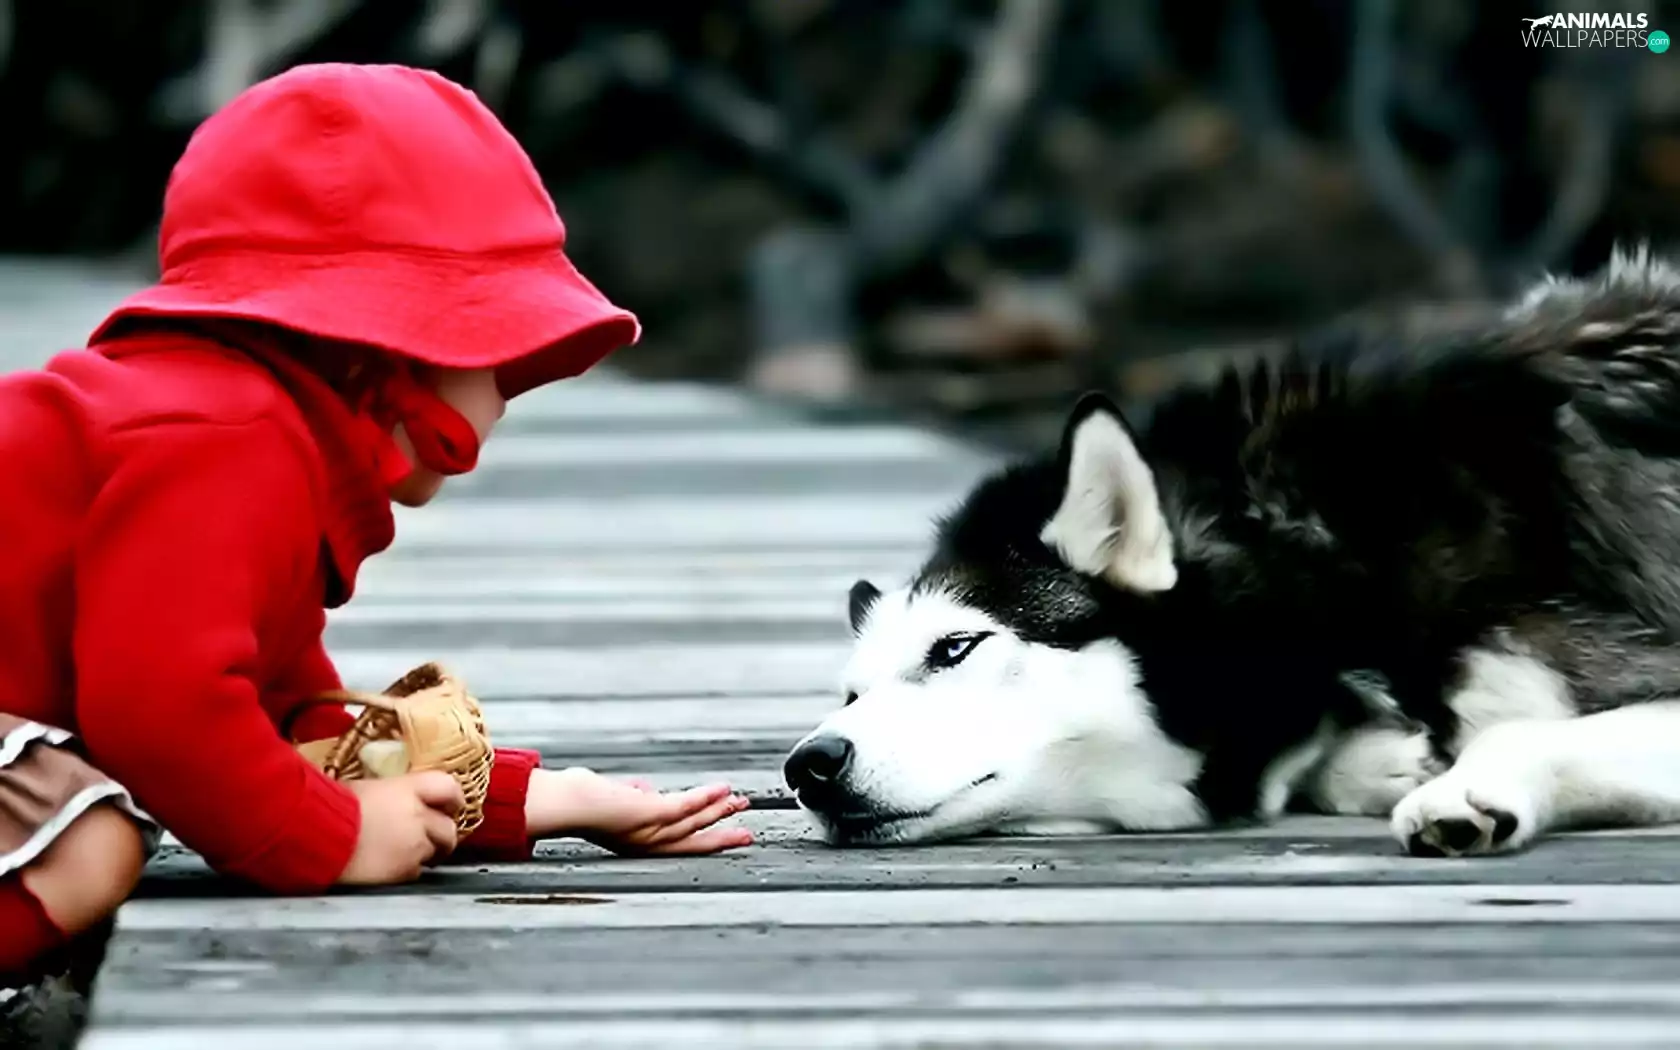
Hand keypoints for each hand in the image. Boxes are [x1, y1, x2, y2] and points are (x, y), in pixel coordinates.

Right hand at [336, 771, 465, 885]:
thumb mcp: (362, 787)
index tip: (451, 806)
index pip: (448, 788)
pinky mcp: (403, 872)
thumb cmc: (329, 806)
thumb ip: (387, 794)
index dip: (453, 798)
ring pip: (433, 853)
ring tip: (401, 854)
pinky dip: (405, 871)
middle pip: (449, 828)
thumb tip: (388, 798)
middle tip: (434, 839)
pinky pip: (414, 873)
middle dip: (443, 835)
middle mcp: (418, 817)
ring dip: (422, 854)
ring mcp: (414, 846)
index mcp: (408, 789)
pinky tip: (387, 868)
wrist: (317, 835)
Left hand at [525, 767, 753, 855]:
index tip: (725, 833)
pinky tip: (723, 788)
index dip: (703, 839)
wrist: (561, 804)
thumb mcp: (614, 800)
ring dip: (719, 811)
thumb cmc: (576, 802)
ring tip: (741, 803)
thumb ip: (634, 797)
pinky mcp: (650, 813)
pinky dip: (707, 797)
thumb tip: (647, 789)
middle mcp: (646, 843)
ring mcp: (649, 830)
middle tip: (746, 834)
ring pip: (694, 822)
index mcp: (638, 843)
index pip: (678, 843)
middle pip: (693, 840)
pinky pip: (686, 806)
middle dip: (721, 836)